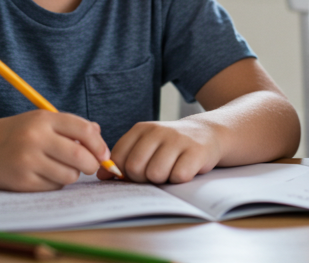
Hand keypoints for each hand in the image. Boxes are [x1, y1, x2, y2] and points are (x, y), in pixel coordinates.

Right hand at [0, 110, 107, 191]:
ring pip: (69, 175)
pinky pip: (53, 186)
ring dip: (70, 174)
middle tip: (89, 166)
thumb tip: (99, 135)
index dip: (99, 145)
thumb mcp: (40, 121)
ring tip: (58, 167)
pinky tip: (42, 175)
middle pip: (80, 156)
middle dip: (91, 165)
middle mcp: (35, 138)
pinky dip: (54, 183)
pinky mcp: (22, 181)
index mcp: (43, 119)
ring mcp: (27, 160)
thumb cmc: (16, 133)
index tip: (103, 154)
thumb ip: (70, 126)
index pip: (84, 130)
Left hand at [107, 119, 221, 183]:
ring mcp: (178, 140)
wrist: (207, 133)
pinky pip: (178, 177)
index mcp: (141, 129)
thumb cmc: (171, 145)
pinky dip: (179, 179)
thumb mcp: (146, 145)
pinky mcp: (196, 152)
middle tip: (155, 174)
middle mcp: (158, 131)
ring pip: (156, 174)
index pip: (118, 158)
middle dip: (142, 178)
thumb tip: (101, 176)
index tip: (135, 174)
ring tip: (171, 170)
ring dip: (163, 180)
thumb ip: (123, 158)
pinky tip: (185, 169)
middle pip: (135, 168)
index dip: (123, 173)